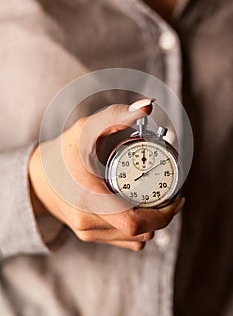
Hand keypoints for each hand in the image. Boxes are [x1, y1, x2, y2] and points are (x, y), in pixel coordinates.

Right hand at [29, 99, 184, 250]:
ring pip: (135, 239)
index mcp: (89, 200)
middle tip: (170, 194)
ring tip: (154, 198)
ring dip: (151, 221)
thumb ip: (115, 115)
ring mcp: (88, 233)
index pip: (137, 222)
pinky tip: (138, 208)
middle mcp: (88, 223)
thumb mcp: (85, 130)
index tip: (178, 198)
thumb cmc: (61, 154)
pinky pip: (124, 240)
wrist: (37, 178)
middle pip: (141, 232)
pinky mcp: (88, 236)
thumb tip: (147, 106)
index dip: (164, 214)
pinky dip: (138, 228)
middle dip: (162, 215)